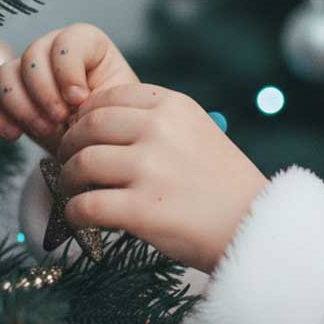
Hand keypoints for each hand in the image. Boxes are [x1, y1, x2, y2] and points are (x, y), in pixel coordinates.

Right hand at [0, 23, 139, 156]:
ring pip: (4, 74)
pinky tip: (14, 135)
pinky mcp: (9, 100)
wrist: (100, 146)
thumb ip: (101, 96)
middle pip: (32, 55)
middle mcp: (53, 52)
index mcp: (88, 45)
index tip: (80, 99)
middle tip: (60, 119)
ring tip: (45, 130)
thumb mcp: (118, 105)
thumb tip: (75, 102)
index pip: (68, 40)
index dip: (68, 69)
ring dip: (22, 106)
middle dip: (44, 91)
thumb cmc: (115, 120)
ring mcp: (27, 74)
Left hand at [54, 82, 269, 273]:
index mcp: (175, 106)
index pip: (110, 97)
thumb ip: (158, 122)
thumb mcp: (199, 132)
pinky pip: (84, 206)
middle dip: (70, 146)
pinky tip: (82, 218)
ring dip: (69, 180)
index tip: (84, 133)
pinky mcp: (141, 209)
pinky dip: (75, 214)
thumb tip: (97, 124)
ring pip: (81, 164)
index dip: (87, 116)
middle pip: (88, 127)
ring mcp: (150, 169)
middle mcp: (160, 130)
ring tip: (77, 191)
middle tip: (69, 163)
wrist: (254, 225)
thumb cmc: (224, 184)